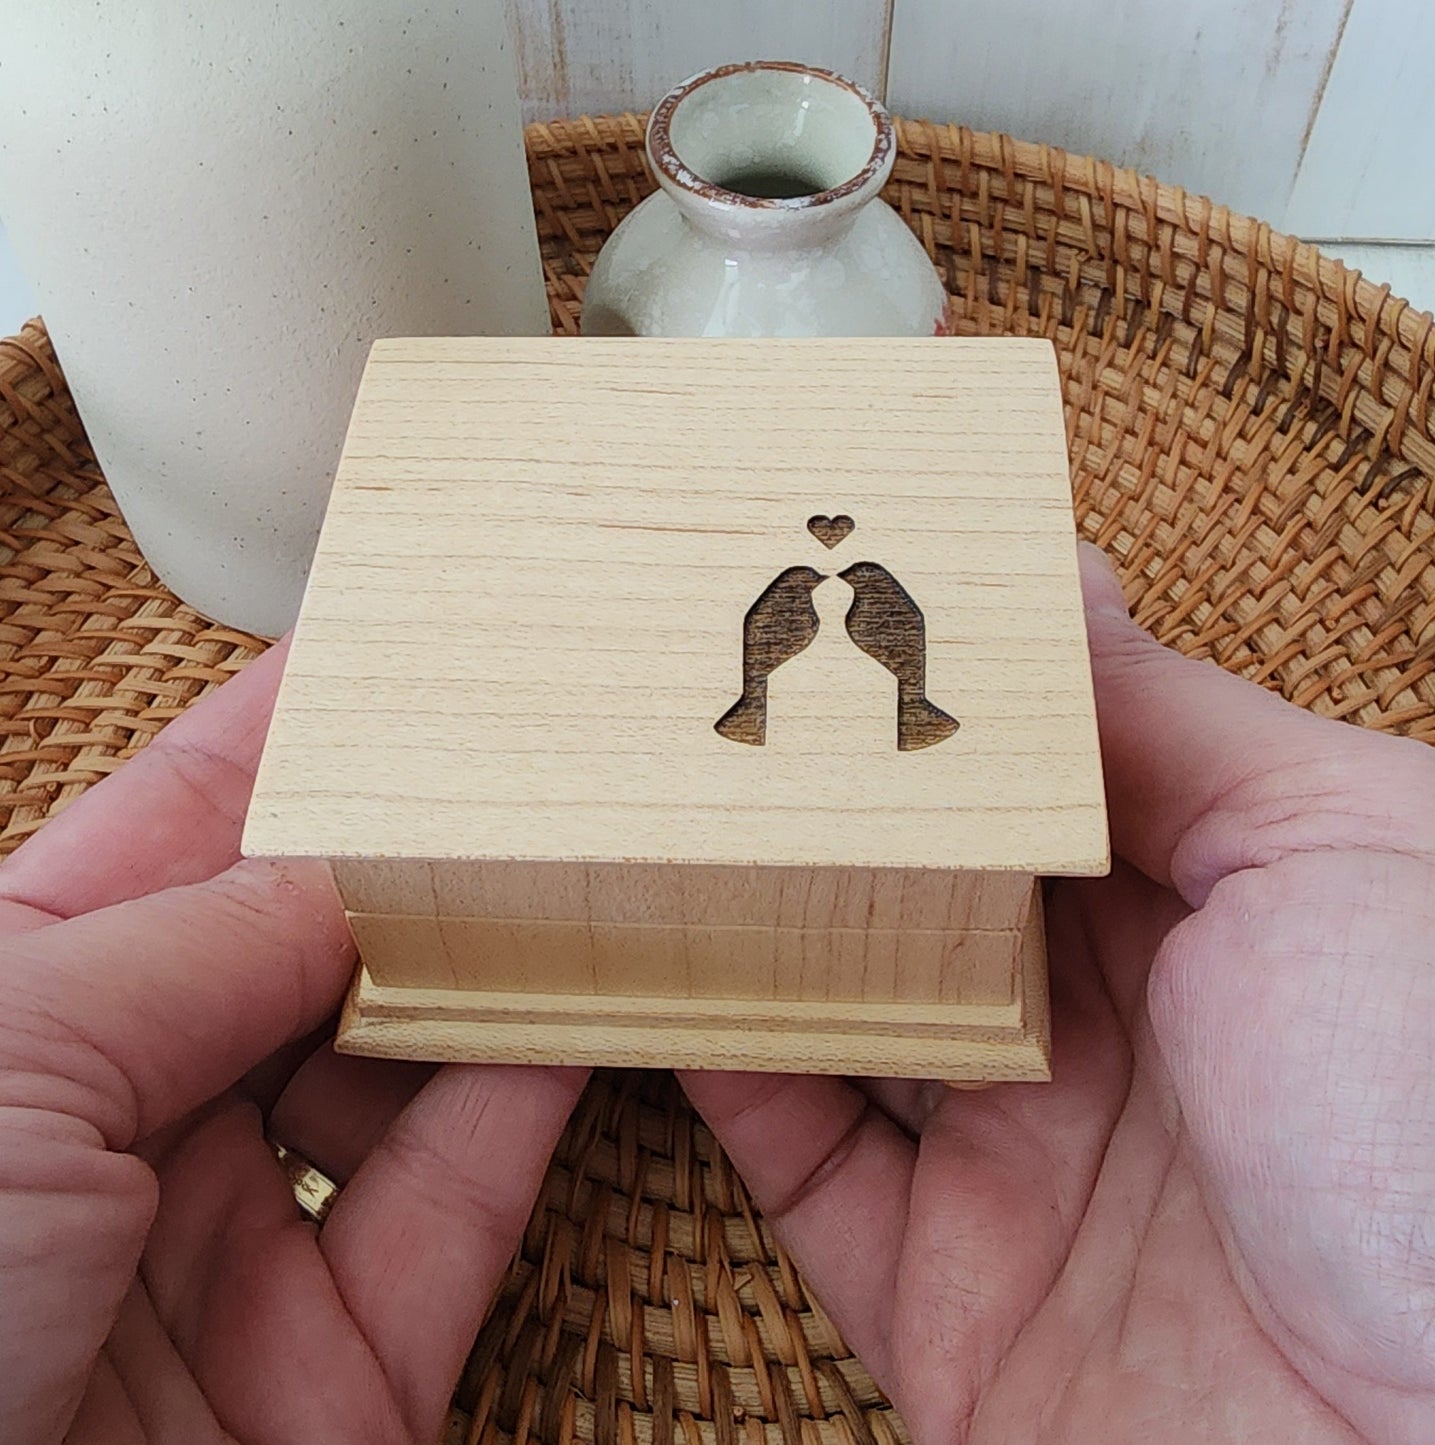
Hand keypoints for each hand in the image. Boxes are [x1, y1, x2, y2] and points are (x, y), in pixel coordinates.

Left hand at [0, 643, 587, 1443]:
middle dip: (409, 847)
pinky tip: (588, 1003)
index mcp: (19, 1016)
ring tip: (572, 861)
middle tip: (518, 746)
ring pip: (400, 1067)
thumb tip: (354, 870)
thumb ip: (201, 945)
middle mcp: (129, 1123)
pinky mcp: (341, 1371)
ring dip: (488, 967)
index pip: (170, 834)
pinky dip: (531, 1102)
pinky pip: (457, 1206)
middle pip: (307, 946)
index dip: (278, 735)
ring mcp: (237, 1249)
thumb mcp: (10, 1057)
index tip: (382, 647)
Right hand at [683, 545, 1434, 1444]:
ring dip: (761, 935)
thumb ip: (1176, 722)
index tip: (833, 612)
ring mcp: (1029, 1172)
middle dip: (834, 811)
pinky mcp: (952, 1302)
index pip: (1044, 784)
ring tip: (663, 826)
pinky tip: (659, 986)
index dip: (941, 705)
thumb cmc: (1430, 1131)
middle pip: (935, 899)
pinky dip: (725, 1085)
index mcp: (1221, 918)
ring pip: (853, 1022)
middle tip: (718, 706)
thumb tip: (1060, 578)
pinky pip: (806, 1176)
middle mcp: (1122, 1039)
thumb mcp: (1339, 851)